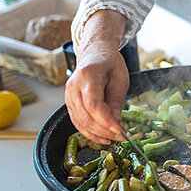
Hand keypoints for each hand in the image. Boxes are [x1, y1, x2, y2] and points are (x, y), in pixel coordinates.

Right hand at [64, 10, 129, 143]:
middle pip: (86, 116)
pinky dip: (89, 132)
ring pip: (80, 122)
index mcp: (88, 75)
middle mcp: (74, 86)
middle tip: (121, 136)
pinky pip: (77, 121)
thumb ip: (116, 101)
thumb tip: (116, 124)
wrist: (95, 53)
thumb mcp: (120, 79)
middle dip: (104, 130)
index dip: (106, 120)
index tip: (120, 130)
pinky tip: (102, 137)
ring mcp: (68, 95)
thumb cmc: (109, 63)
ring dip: (98, 134)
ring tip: (114, 138)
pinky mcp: (69, 102)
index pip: (93, 104)